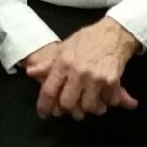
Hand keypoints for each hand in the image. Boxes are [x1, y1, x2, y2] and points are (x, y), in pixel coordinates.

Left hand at [24, 20, 140, 119]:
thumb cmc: (88, 38)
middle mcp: (78, 72)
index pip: (49, 90)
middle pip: (68, 104)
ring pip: (88, 107)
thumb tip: (31, 72)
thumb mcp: (65, 46)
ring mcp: (96, 78)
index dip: (44, 106)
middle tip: (69, 109)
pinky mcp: (112, 81)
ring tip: (89, 105)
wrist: (115, 32)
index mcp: (64, 63)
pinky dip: (106, 102)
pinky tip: (105, 98)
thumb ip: (48, 63)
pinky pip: (108, 101)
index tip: (44, 113)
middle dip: (68, 110)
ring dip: (88, 109)